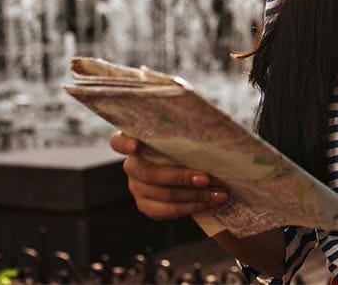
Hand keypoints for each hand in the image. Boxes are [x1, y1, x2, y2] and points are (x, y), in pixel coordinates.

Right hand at [109, 131, 229, 220]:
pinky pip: (166, 212)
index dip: (125, 144)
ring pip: (162, 195)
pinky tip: (210, 202)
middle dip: (180, 177)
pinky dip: (191, 207)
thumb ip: (189, 129)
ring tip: (219, 193)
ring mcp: (137, 187)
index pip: (118, 141)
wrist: (194, 168)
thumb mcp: (188, 132)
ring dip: (194, 196)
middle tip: (206, 178)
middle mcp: (132, 166)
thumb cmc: (190, 143)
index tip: (136, 146)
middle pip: (148, 174)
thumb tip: (212, 126)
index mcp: (135, 141)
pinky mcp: (146, 206)